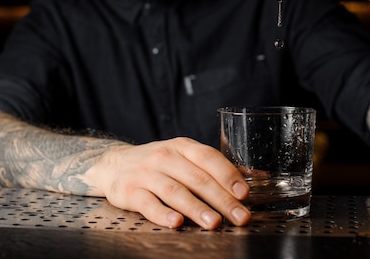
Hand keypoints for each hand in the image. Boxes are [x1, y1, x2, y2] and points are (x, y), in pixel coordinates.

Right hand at [91, 137, 250, 228]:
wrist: (113, 164)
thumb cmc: (159, 163)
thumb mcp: (184, 157)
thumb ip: (213, 167)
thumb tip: (255, 178)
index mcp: (183, 147)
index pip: (209, 158)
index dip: (228, 175)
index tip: (244, 193)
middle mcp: (165, 157)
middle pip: (197, 179)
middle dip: (222, 199)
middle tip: (239, 216)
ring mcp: (147, 174)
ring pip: (176, 192)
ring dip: (197, 209)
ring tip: (214, 223)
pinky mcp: (131, 192)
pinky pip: (149, 204)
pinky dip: (163, 214)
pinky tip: (177, 222)